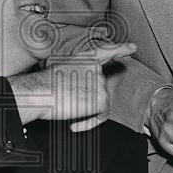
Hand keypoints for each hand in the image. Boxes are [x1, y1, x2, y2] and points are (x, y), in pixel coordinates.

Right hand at [8, 42, 136, 131]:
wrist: (39, 92)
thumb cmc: (43, 84)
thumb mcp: (58, 66)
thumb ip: (75, 71)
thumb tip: (79, 81)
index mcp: (85, 58)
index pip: (106, 51)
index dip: (120, 49)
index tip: (132, 48)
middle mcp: (96, 68)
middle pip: (99, 88)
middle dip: (87, 99)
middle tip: (68, 102)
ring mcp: (100, 83)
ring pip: (100, 103)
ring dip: (86, 111)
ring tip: (68, 110)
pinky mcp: (102, 99)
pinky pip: (101, 116)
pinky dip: (89, 123)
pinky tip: (74, 124)